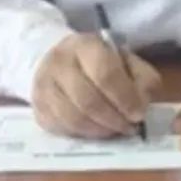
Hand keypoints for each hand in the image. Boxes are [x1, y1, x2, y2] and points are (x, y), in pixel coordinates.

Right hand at [32, 33, 160, 137]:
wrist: (60, 61)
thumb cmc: (100, 63)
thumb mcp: (127, 61)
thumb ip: (142, 78)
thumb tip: (142, 104)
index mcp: (85, 45)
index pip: (105, 74)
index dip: (125, 98)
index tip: (138, 114)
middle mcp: (59, 63)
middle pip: (88, 100)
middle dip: (114, 119)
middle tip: (129, 127)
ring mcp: (44, 86)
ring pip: (74, 119)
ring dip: (100, 130)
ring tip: (115, 130)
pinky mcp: (38, 108)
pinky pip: (63, 129)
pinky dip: (84, 135)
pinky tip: (97, 131)